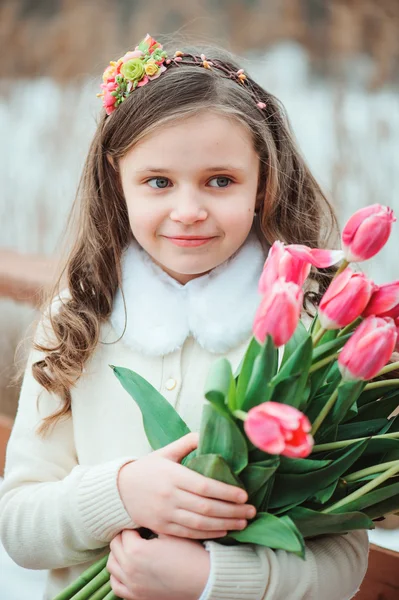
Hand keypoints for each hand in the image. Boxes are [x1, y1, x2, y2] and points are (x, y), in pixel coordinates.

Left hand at [107, 530, 209, 599]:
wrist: (203, 579)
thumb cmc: (188, 554)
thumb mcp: (170, 532)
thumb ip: (152, 523)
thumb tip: (143, 516)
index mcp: (136, 550)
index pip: (125, 531)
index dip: (134, 525)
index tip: (143, 524)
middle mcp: (129, 569)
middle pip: (115, 547)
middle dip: (124, 538)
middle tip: (137, 534)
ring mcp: (131, 585)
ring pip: (112, 566)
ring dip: (118, 556)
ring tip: (131, 549)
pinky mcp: (136, 597)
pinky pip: (117, 586)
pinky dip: (118, 576)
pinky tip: (128, 569)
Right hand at [118, 432, 255, 538]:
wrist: (119, 491)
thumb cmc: (147, 469)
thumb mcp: (165, 451)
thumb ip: (187, 442)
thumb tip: (208, 431)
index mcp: (173, 475)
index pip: (204, 486)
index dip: (226, 492)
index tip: (244, 495)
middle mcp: (170, 497)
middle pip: (206, 508)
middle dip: (232, 511)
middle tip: (251, 511)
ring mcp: (166, 514)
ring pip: (201, 524)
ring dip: (225, 524)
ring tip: (243, 522)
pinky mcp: (163, 528)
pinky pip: (190, 533)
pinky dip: (209, 534)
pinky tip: (224, 530)